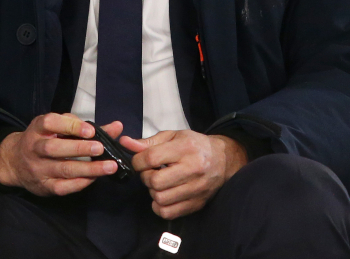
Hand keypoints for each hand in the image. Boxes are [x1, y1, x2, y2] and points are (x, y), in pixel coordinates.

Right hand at [0, 113, 121, 195]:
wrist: (15, 162)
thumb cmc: (43, 139)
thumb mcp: (57, 127)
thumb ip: (85, 126)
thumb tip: (116, 127)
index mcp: (38, 129)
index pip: (50, 123)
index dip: (71, 126)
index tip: (90, 130)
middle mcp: (35, 148)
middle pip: (54, 148)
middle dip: (79, 149)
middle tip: (100, 149)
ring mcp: (38, 169)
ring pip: (63, 169)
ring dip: (88, 169)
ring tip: (109, 167)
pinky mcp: (44, 186)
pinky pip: (63, 187)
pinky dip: (80, 183)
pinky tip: (94, 178)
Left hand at [119, 130, 246, 218]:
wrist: (224, 159)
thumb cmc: (194, 145)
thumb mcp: (172, 136)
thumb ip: (148, 142)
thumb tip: (125, 143)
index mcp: (185, 148)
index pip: (150, 158)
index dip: (137, 161)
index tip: (140, 161)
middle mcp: (193, 168)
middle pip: (154, 181)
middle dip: (145, 177)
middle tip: (150, 172)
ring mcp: (196, 189)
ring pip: (160, 198)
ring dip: (152, 192)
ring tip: (158, 183)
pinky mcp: (197, 203)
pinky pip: (169, 213)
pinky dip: (160, 207)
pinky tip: (163, 196)